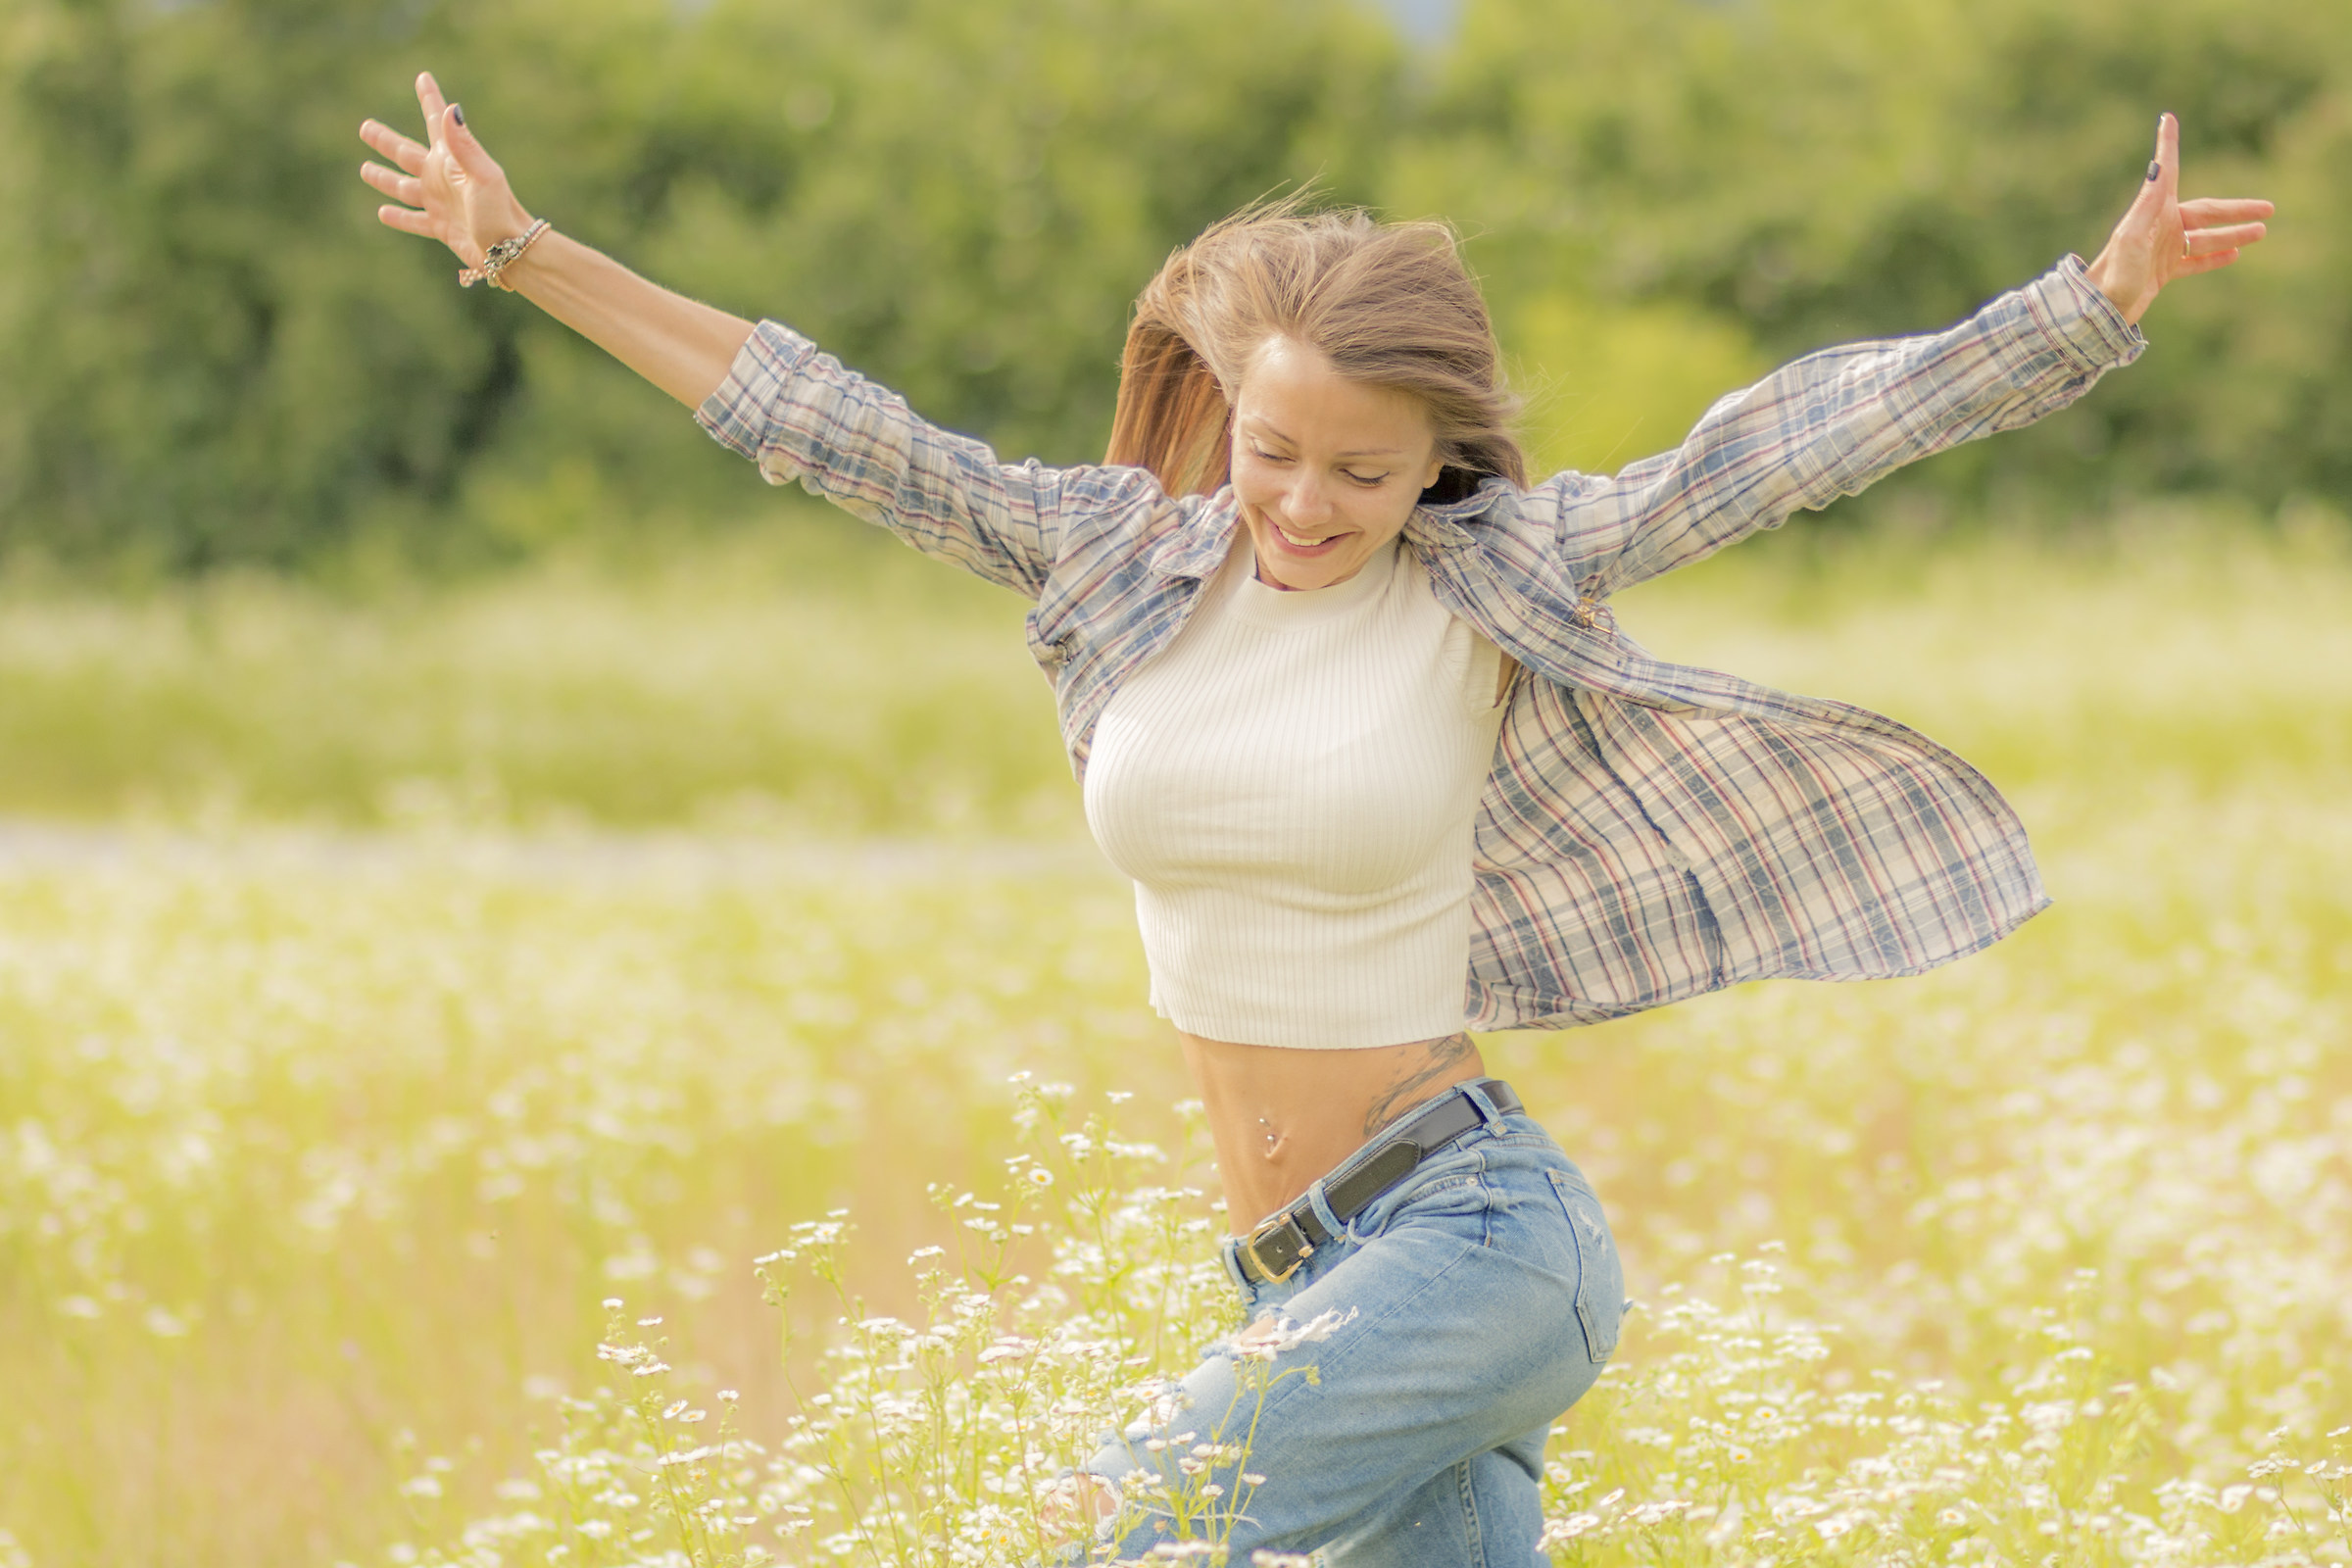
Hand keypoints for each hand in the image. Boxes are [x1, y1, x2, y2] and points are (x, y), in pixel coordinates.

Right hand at [360, 72, 535, 273]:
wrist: (512, 251)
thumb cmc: (500, 212)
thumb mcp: (483, 176)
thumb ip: (464, 145)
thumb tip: (451, 107)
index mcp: (452, 160)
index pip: (435, 122)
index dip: (429, 99)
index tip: (423, 77)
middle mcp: (443, 179)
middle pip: (405, 154)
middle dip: (385, 141)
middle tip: (365, 127)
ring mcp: (440, 203)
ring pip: (403, 187)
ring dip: (384, 179)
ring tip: (364, 169)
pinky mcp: (441, 228)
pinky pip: (414, 220)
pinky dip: (398, 218)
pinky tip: (382, 213)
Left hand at [2085, 113, 2272, 324]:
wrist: (2098, 313)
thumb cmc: (2112, 275)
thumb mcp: (2130, 238)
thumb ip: (2146, 205)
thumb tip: (2158, 168)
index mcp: (2151, 213)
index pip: (2166, 171)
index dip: (2168, 144)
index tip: (2167, 119)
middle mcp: (2158, 227)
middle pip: (2205, 213)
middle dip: (2236, 210)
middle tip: (2269, 207)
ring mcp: (2162, 250)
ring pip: (2205, 238)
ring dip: (2233, 234)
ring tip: (2262, 231)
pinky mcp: (2161, 272)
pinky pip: (2195, 261)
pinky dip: (2214, 257)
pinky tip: (2235, 254)